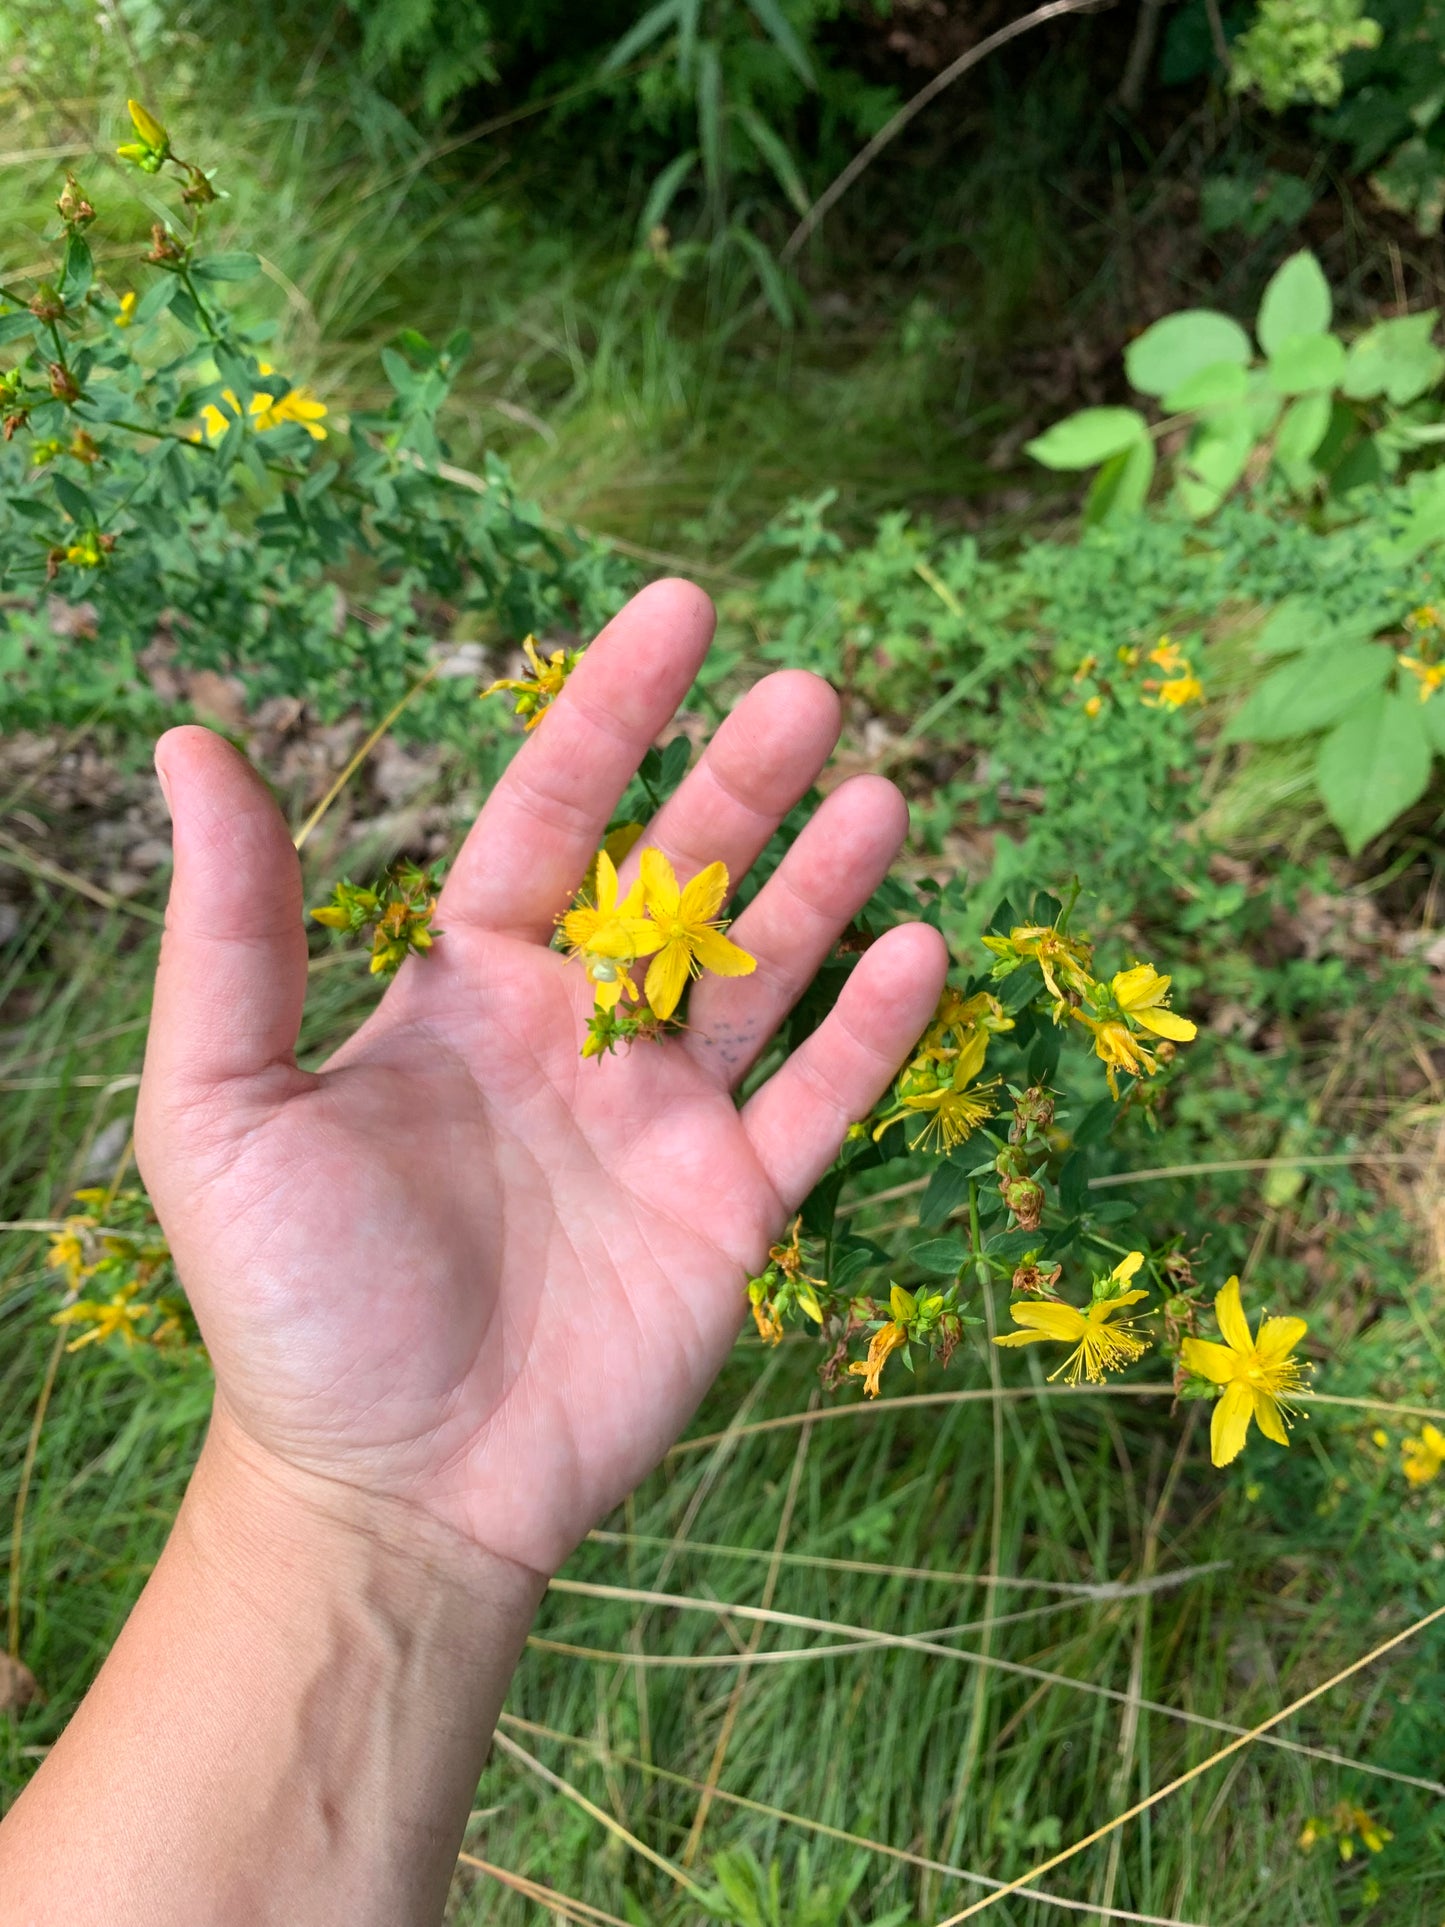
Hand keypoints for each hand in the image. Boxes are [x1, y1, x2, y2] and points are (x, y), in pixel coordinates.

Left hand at [137, 580, 946, 1576]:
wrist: (391, 1487)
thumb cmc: (293, 1300)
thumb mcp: (224, 1103)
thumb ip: (231, 931)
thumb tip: (191, 745)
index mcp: (468, 989)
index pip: (552, 819)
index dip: (611, 716)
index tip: (679, 613)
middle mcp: (576, 1033)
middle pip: (678, 877)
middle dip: (740, 783)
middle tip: (811, 691)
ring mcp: (663, 1121)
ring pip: (764, 975)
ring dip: (823, 883)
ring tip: (882, 794)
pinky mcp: (731, 1210)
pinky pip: (817, 1107)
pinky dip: (871, 1035)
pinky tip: (917, 950)